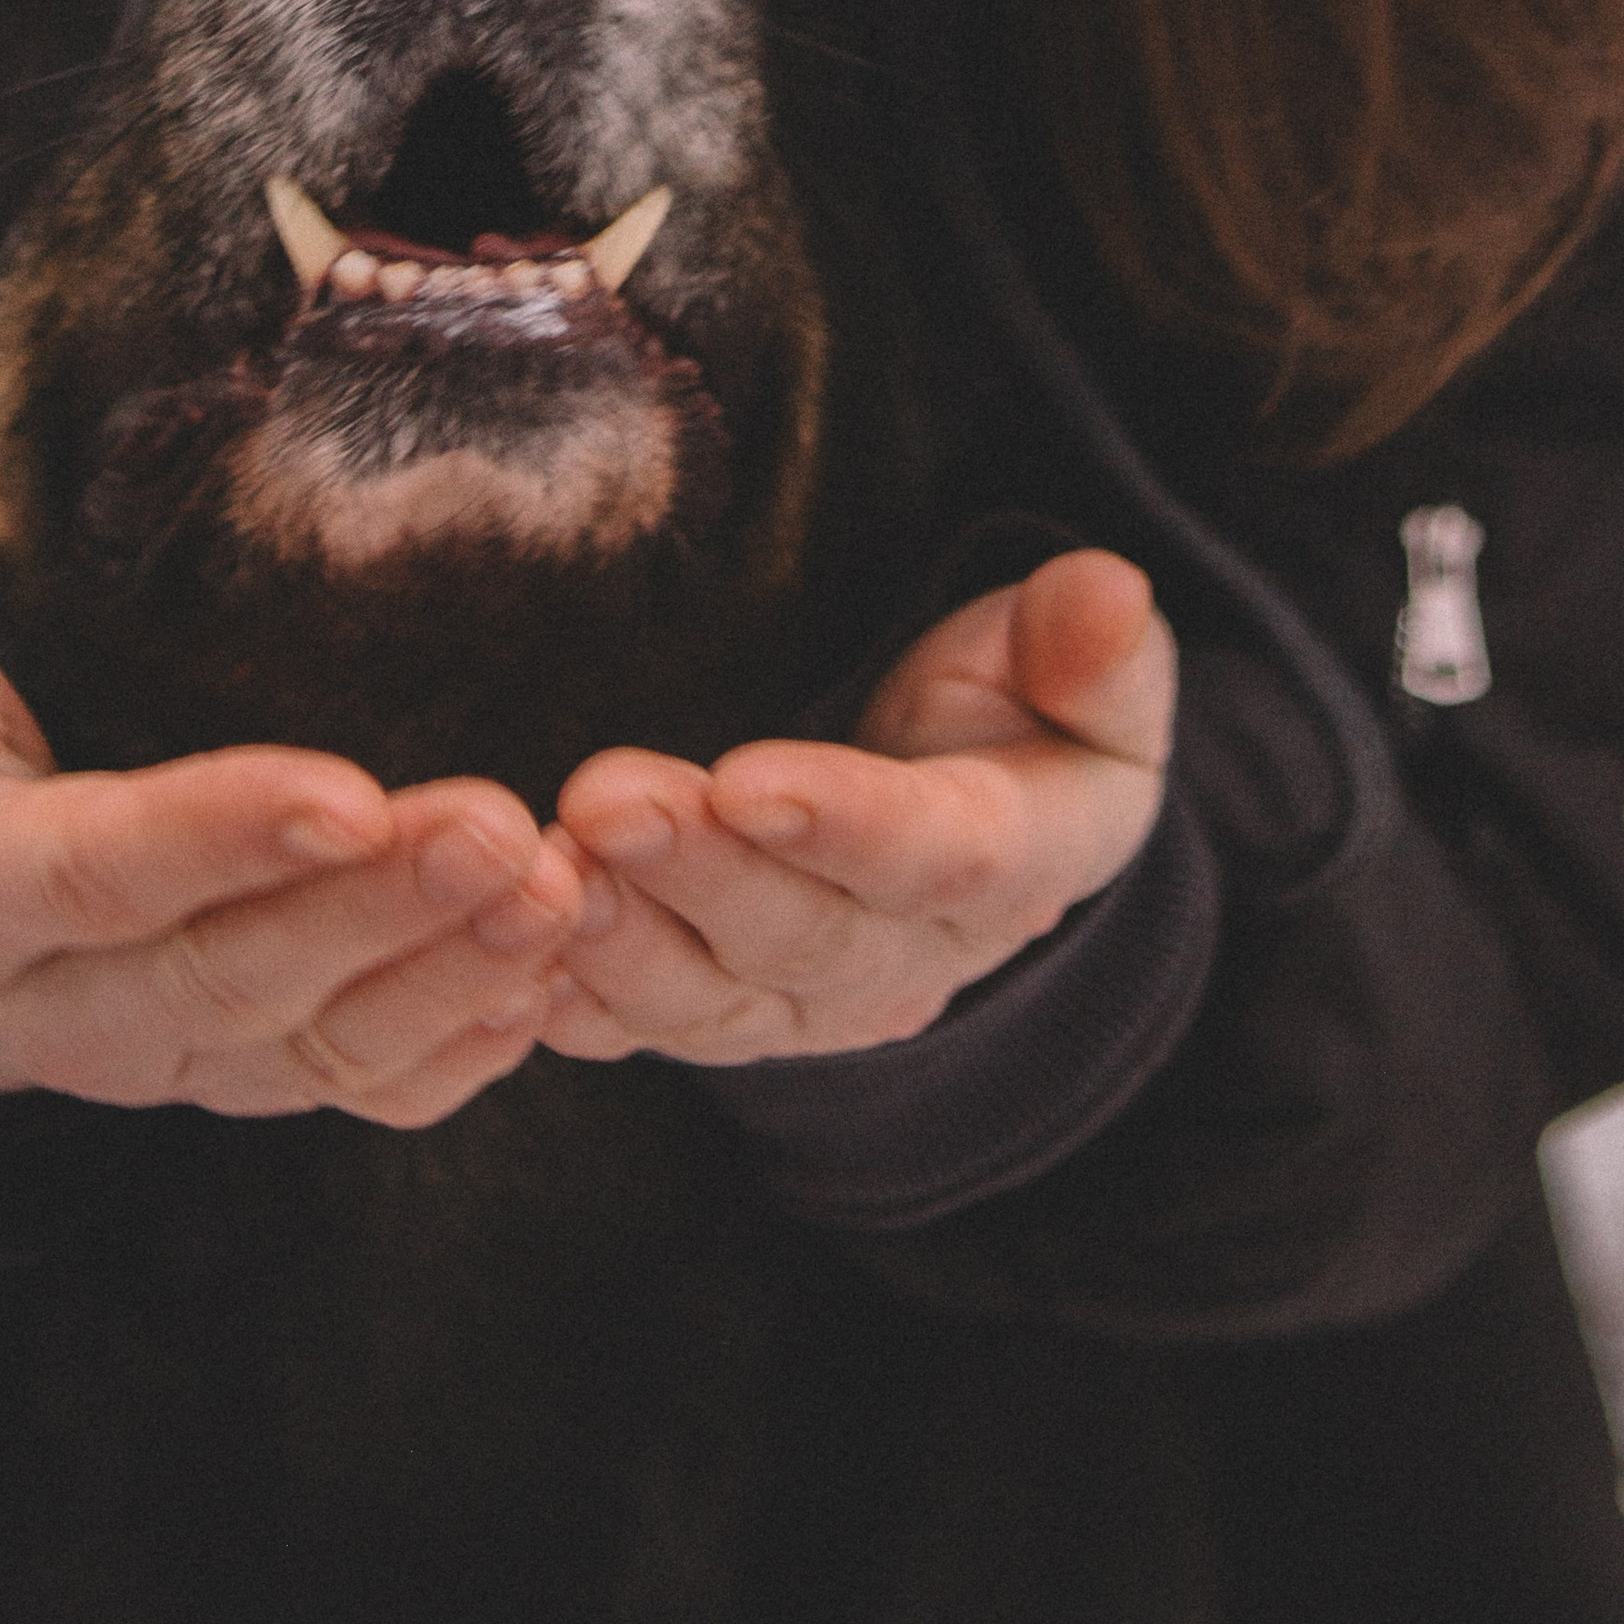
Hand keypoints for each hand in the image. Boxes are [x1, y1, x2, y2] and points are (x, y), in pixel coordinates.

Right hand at [0, 552, 583, 1125]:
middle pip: (236, 976)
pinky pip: (361, 1088)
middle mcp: (69, 1010)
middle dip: (380, 909)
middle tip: (508, 828)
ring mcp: (169, 1059)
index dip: (219, 838)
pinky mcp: (247, 1076)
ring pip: (320, 1046)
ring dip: (451, 973)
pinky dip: (463, 1048)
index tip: (346, 790)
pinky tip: (551, 978)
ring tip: (559, 886)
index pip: (96, 875)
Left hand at [541, 549, 1173, 1066]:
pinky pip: (644, 1028)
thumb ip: (1094, 649)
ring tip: (547, 869)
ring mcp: (806, 1002)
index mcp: (1016, 862)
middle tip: (606, 801)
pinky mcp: (719, 1011)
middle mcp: (910, 960)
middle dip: (701, 871)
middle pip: (804, 933)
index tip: (750, 779)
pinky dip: (576, 1004)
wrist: (967, 805)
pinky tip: (512, 969)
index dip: (846, 823)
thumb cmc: (1023, 708)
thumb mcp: (1085, 673)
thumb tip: (1111, 596)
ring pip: (712, 997)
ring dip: (622, 939)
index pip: (939, 854)